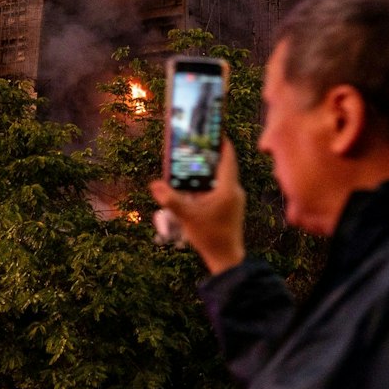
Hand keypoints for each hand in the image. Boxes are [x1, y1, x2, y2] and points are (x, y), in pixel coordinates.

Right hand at [150, 136, 246, 275]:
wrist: (226, 258)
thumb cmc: (209, 236)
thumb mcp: (187, 216)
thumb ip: (171, 199)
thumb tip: (154, 185)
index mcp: (227, 188)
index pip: (228, 157)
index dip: (221, 142)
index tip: (212, 130)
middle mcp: (234, 190)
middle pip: (224, 164)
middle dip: (211, 153)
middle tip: (196, 143)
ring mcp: (235, 198)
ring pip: (222, 176)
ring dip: (209, 168)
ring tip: (194, 160)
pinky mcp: (232, 206)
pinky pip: (222, 186)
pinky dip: (210, 181)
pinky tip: (196, 184)